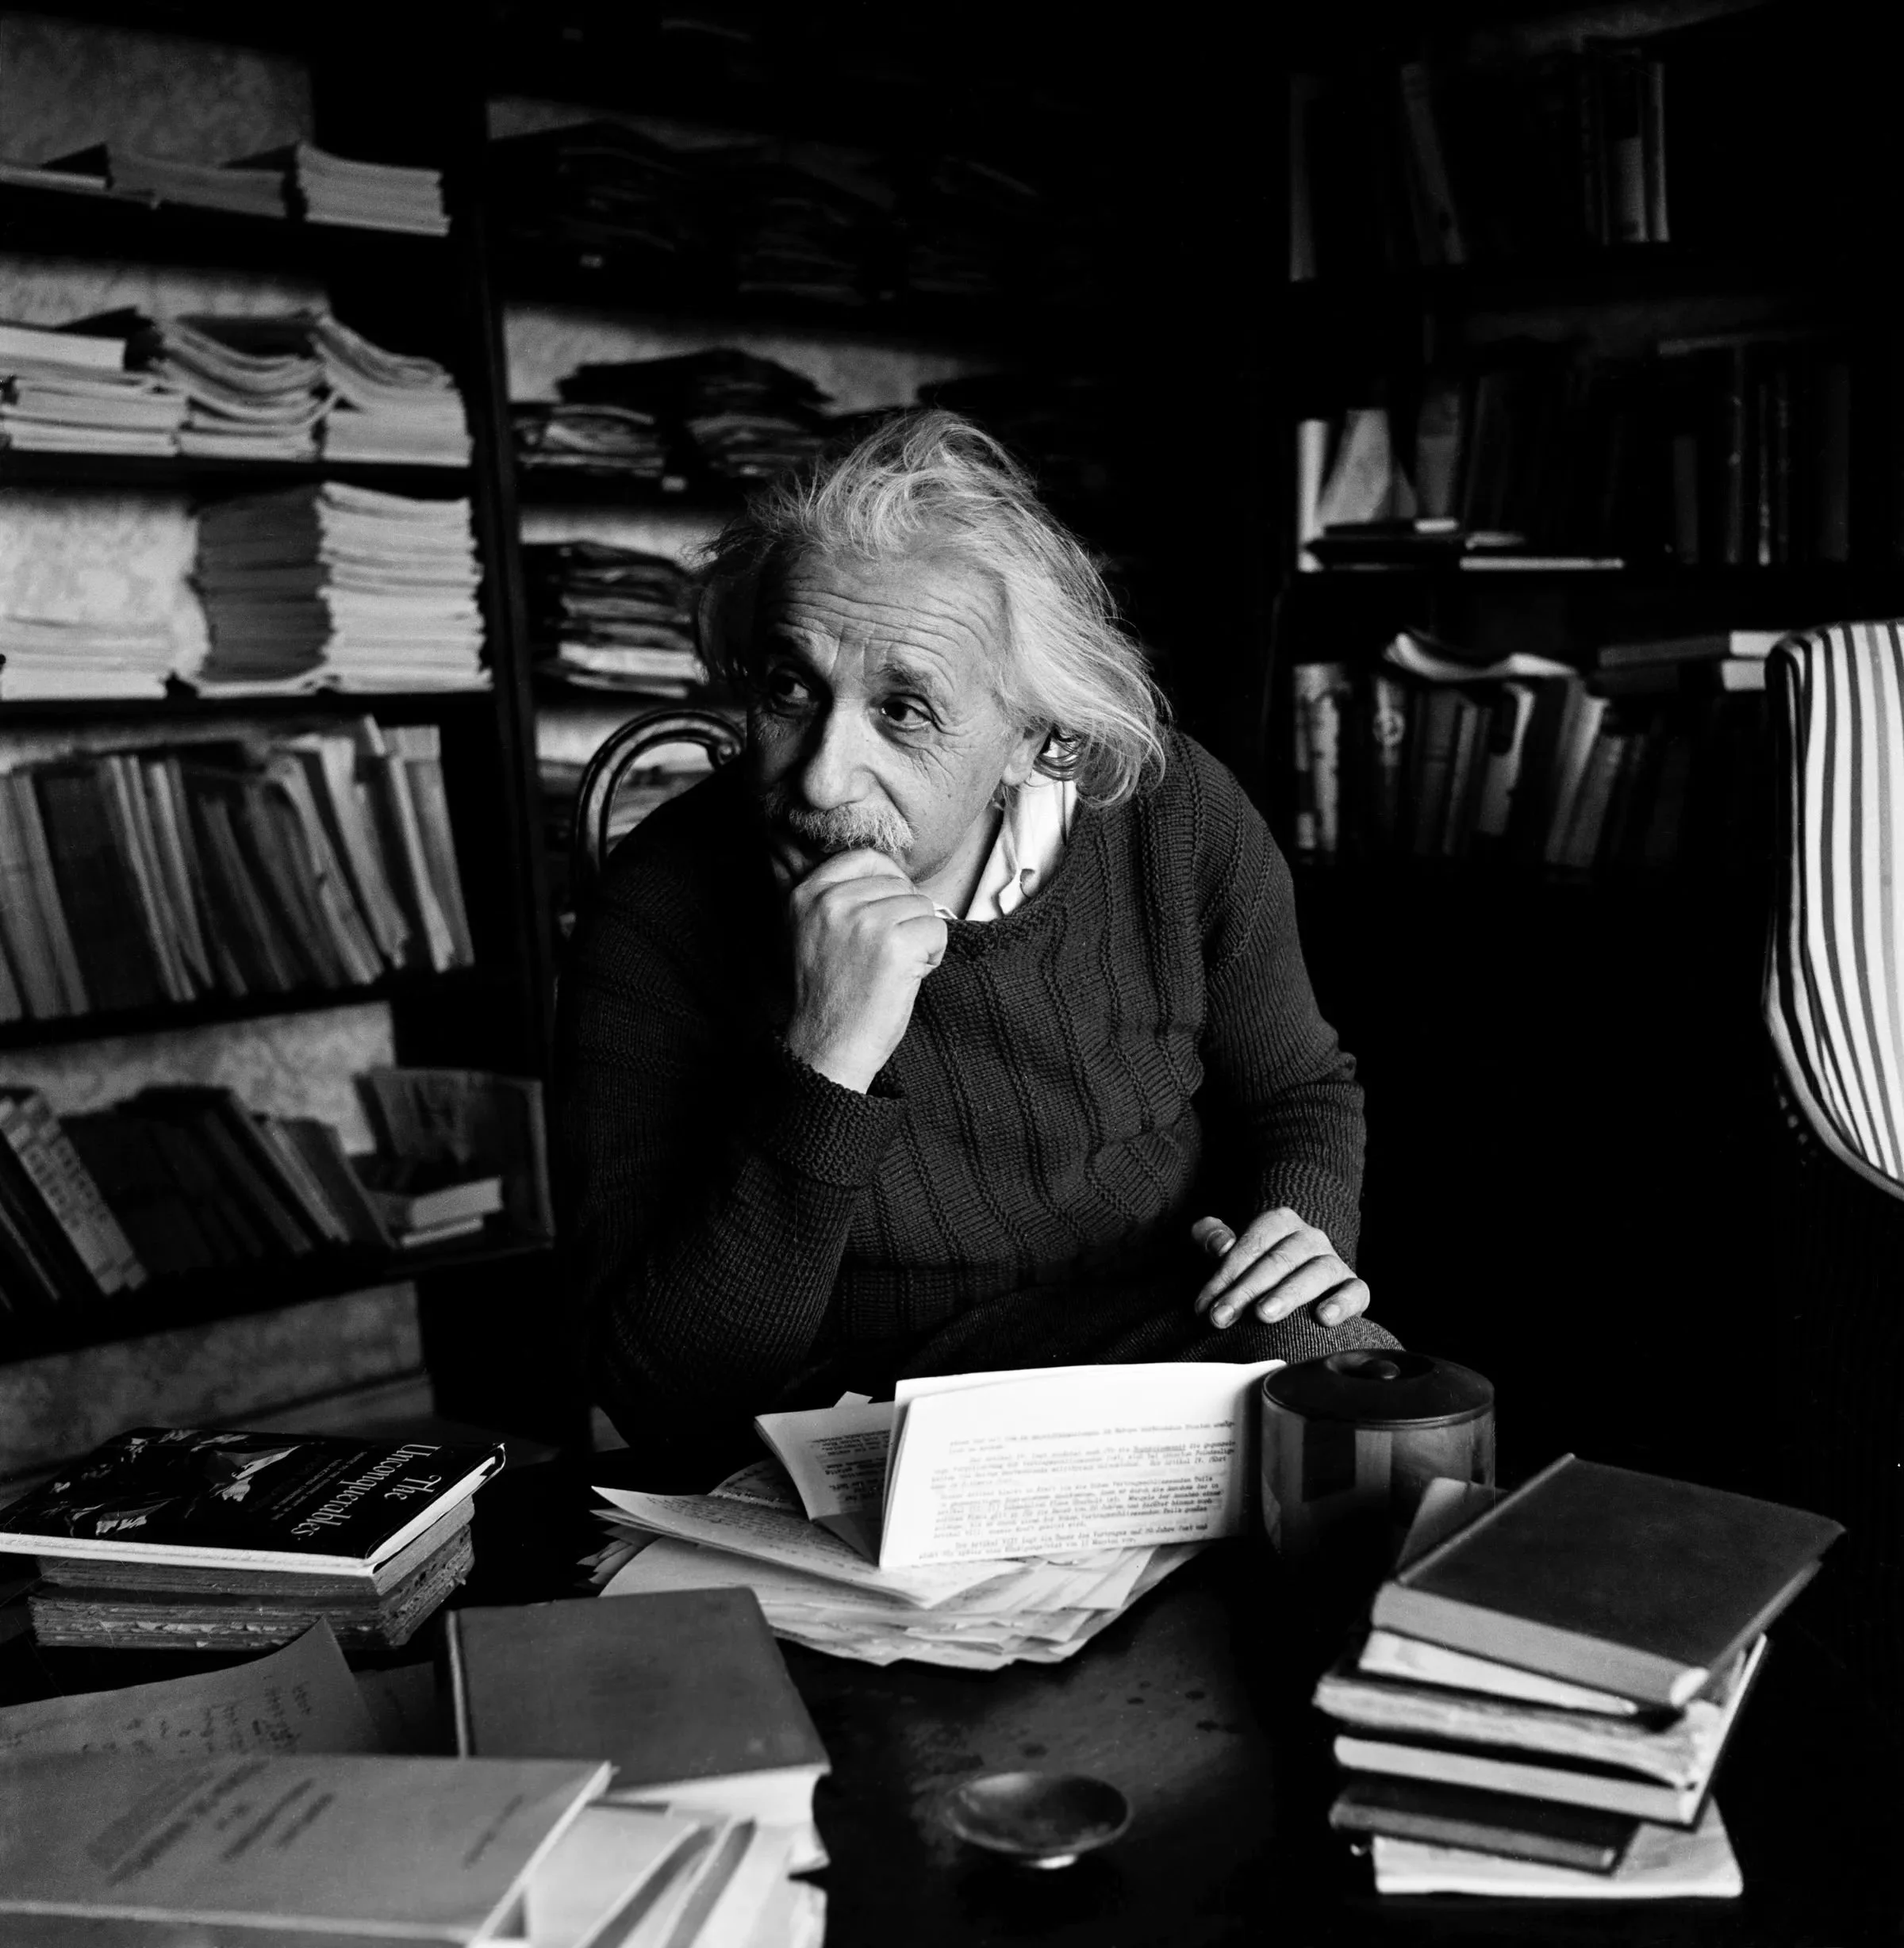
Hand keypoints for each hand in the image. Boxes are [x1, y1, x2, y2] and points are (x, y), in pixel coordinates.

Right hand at [784, 848, 948, 1092]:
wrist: (827, 1048)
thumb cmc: (830, 996)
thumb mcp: (814, 933)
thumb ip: (839, 897)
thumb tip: (892, 872)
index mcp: (807, 894)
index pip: (867, 858)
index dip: (890, 883)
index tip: (888, 915)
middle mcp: (832, 902)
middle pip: (900, 883)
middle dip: (905, 917)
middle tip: (886, 956)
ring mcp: (863, 921)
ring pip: (922, 906)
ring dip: (920, 937)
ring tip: (894, 969)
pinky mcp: (894, 945)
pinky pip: (938, 929)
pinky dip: (934, 955)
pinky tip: (909, 977)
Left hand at [1191, 1208, 1369, 1331]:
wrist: (1294, 1283)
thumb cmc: (1255, 1267)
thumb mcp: (1230, 1250)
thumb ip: (1212, 1237)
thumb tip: (1219, 1244)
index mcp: (1280, 1222)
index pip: (1253, 1243)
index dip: (1226, 1274)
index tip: (1205, 1306)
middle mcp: (1310, 1238)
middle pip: (1279, 1259)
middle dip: (1246, 1290)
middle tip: (1222, 1317)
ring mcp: (1334, 1261)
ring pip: (1317, 1272)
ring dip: (1288, 1293)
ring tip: (1263, 1314)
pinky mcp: (1354, 1287)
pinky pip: (1356, 1291)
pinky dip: (1342, 1303)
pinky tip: (1323, 1318)